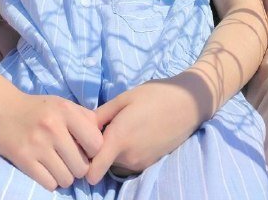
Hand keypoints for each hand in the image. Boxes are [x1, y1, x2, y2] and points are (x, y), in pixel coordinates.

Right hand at [0, 91, 103, 191]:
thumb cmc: (35, 108)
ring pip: (67, 178)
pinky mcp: (23, 159)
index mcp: (66, 111)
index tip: (84, 149)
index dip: (93, 151)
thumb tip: (103, 135)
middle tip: (69, 160)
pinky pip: (49, 184)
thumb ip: (83, 117)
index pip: (96, 143)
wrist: (0, 108)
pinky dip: (50, 181)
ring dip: (64, 176)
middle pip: (82, 166)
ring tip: (57, 165)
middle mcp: (53, 127)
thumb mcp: (61, 104)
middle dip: (78, 167)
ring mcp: (37, 144)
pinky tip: (45, 169)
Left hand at [86, 76, 202, 184]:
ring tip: (119, 127)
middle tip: (100, 129)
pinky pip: (128, 161)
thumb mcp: (124, 98)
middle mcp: (128, 158)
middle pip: (101, 164)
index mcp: (119, 139)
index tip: (80, 147)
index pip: (93, 172)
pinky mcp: (149, 163)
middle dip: (96, 151)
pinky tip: (133, 132)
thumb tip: (83, 126)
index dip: (82, 163)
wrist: (188, 104)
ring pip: (114, 163)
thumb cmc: (154, 96)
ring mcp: (140, 163)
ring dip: (111, 151)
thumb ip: (100, 115)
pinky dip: (125, 152)